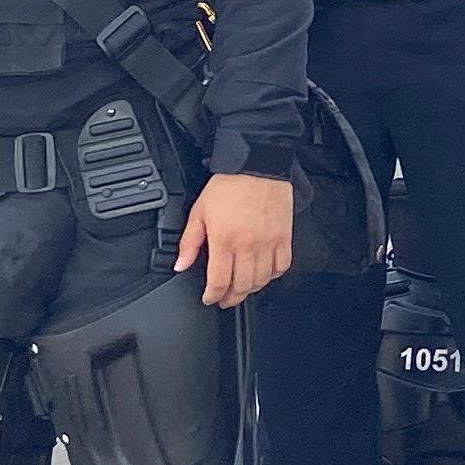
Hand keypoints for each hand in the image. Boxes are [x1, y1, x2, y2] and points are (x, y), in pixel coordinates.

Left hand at [176, 171, 294, 307]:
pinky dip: (272, 275)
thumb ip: (189, 242)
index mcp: (224, 239)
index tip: (210, 298)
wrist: (257, 165)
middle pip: (241, 286)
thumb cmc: (229, 185)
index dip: (213, 295)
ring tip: (242, 289)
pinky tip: (264, 274)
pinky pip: (281, 266)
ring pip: (261, 280)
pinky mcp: (284, 238)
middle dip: (230, 298)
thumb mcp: (200, 211)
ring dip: (250, 290)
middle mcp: (248, 245)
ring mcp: (268, 243)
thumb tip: (181, 264)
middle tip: (225, 299)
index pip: (219, 281)